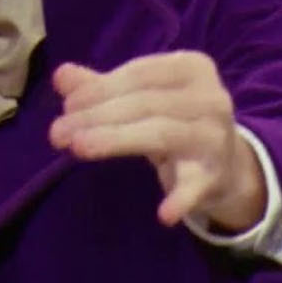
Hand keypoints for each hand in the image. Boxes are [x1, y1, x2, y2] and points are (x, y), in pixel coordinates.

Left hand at [49, 53, 265, 231]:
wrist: (224, 164)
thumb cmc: (174, 121)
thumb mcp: (141, 100)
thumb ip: (101, 88)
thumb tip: (61, 76)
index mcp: (191, 68)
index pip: (139, 74)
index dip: (100, 89)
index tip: (67, 106)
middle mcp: (210, 98)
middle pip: (145, 104)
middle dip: (97, 116)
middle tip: (57, 133)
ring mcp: (215, 137)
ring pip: (161, 134)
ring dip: (116, 140)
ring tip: (78, 148)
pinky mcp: (215, 175)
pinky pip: (195, 186)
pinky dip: (181, 199)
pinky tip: (164, 214)